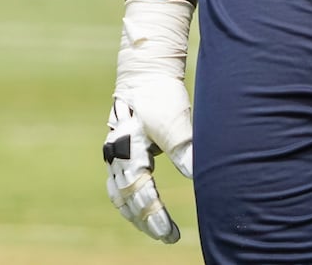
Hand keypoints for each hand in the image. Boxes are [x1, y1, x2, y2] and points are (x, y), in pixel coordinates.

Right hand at [104, 0, 193, 243]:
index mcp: (128, 145)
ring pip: (119, 193)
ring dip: (136, 214)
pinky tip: (143, 213)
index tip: (170, 233)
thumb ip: (184, 149)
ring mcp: (114, 153)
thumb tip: (197, 176)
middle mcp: (116, 152)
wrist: (145, 74)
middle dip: (147, 219)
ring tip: (157, 231)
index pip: (138, 189)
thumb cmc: (161, 96)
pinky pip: (118, 185)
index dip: (154, 213)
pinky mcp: (119, 153)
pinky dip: (129, 202)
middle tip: (169, 237)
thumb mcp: (176, 121)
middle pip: (127, 197)